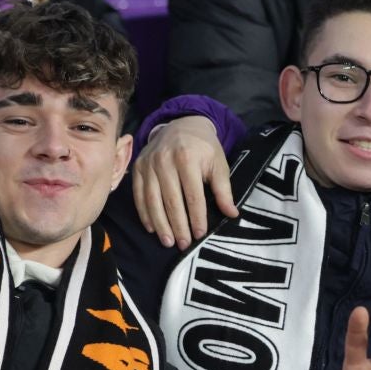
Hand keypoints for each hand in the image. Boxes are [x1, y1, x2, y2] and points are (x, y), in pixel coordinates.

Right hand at [132, 115, 235, 250]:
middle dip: (178, 225)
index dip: (196, 217)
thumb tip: (232, 214)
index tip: (200, 234)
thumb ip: (224, 190)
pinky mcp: (138, 167)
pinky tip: (152, 228)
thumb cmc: (203, 147)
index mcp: (188, 158)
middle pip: (171, 200)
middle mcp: (165, 161)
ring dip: (160, 224)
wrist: (181, 125)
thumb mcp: (218, 163)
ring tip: (167, 241)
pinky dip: (144, 213)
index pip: (193, 195)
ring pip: (152, 200)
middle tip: (183, 245)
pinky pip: (139, 194)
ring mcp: (149, 164)